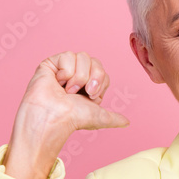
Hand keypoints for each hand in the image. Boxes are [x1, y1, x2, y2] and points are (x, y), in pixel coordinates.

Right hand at [4, 51, 129, 178]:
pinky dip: (65, 71)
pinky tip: (57, 82)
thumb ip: (114, 118)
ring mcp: (64, 69)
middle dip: (93, 78)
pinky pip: (67, 56)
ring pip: (82, 57)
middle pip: (95, 62)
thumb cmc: (73, 118)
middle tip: (82, 92)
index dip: (100, 82)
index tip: (91, 96)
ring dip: (78, 77)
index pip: (103, 71)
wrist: (54, 117)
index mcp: (87, 86)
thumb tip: (127, 123)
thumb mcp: (100, 118)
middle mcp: (76, 76)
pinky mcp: (51, 64)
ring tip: (67, 90)